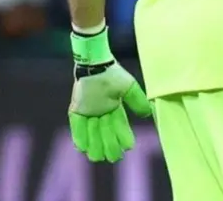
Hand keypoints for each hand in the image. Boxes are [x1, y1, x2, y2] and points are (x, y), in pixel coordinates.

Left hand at [68, 28, 152, 162]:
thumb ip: (137, 100)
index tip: (129, 147)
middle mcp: (101, 112)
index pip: (120, 125)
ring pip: (91, 133)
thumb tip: (147, 115)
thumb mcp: (129, 87)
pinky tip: (82, 148)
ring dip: (94, 145)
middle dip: (109, 146)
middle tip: (114, 158)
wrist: (94, 64)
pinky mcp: (76, 109)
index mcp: (114, 107)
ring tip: (97, 158)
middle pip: (105, 132)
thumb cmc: (113, 74)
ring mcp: (88, 111)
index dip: (124, 136)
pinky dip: (79, 136)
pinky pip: (77, 126)